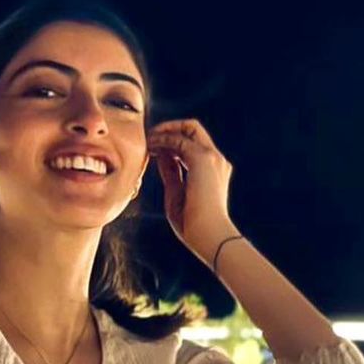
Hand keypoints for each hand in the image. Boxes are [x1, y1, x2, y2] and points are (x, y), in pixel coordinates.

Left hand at [146, 119, 236, 263]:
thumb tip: (160, 155)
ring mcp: (212, 157)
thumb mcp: (177, 192)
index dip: (173, 142)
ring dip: (165, 131)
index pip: (194, 145)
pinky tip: (151, 146)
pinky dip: (163, 139)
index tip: (155, 147)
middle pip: (194, 129)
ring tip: (147, 139)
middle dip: (171, 128)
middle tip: (150, 136)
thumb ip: (171, 172)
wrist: (209, 235)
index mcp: (213, 170)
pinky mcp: (203, 159)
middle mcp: (216, 159)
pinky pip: (180, 139)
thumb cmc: (193, 223)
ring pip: (189, 128)